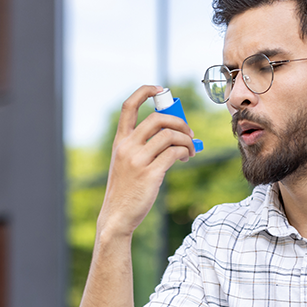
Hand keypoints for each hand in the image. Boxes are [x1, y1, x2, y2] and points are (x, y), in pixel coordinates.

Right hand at [95, 86, 197, 239]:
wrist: (117, 216)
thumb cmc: (126, 189)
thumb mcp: (126, 163)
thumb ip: (142, 146)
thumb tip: (173, 133)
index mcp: (120, 141)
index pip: (128, 106)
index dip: (145, 91)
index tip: (161, 90)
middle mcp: (127, 147)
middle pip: (157, 118)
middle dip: (179, 122)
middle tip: (189, 133)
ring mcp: (137, 160)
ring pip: (170, 136)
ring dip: (187, 141)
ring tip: (190, 151)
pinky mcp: (150, 174)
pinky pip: (174, 153)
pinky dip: (185, 152)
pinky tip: (185, 158)